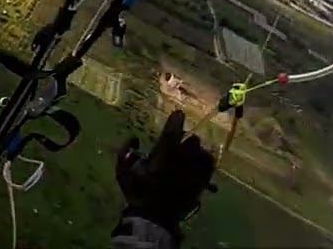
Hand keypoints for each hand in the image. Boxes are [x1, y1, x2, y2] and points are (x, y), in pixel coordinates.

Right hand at [115, 110, 216, 235]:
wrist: (154, 218)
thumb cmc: (137, 194)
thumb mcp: (122, 173)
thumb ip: (125, 153)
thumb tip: (133, 138)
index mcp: (161, 158)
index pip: (172, 133)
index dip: (176, 121)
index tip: (179, 113)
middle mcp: (181, 163)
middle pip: (191, 142)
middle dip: (187, 140)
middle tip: (182, 142)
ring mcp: (193, 174)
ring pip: (202, 153)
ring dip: (196, 150)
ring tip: (192, 151)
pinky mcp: (201, 184)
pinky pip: (209, 167)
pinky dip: (206, 161)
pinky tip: (202, 162)